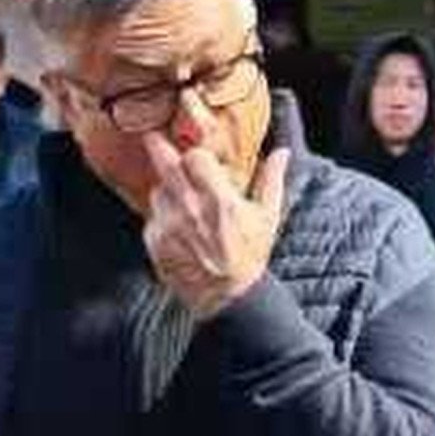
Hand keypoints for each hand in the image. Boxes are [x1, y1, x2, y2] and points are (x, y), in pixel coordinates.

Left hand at [142, 135, 287, 319]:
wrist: (225, 297)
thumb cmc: (249, 256)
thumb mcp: (268, 218)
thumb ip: (271, 181)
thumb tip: (282, 153)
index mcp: (220, 200)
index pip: (194, 156)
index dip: (195, 154)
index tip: (200, 159)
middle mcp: (191, 208)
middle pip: (162, 160)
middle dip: (159, 147)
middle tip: (156, 138)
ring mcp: (169, 224)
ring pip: (157, 189)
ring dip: (167, 190)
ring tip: (183, 203)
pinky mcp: (155, 240)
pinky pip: (153, 216)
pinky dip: (162, 217)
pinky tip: (179, 228)